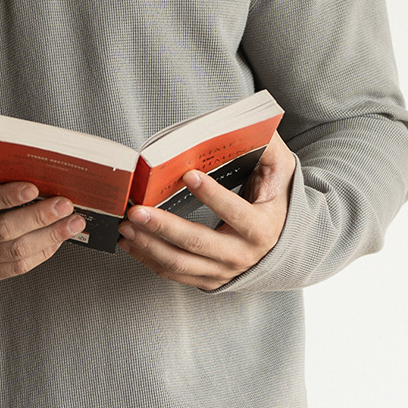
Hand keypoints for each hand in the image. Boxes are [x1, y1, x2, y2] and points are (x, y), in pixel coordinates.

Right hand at [0, 151, 85, 284]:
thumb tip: (13, 158)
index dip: (7, 197)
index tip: (34, 187)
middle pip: (1, 231)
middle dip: (38, 217)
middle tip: (66, 204)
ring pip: (14, 252)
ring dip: (49, 237)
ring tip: (74, 222)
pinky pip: (17, 267)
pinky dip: (42, 252)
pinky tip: (58, 237)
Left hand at [117, 132, 295, 289]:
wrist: (280, 240)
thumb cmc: (273, 198)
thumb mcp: (280, 170)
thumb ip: (268, 147)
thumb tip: (247, 126)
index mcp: (261, 228)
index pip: (235, 212)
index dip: (211, 195)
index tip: (188, 174)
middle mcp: (242, 255)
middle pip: (196, 243)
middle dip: (163, 226)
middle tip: (136, 210)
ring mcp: (223, 272)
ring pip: (179, 263)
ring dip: (148, 245)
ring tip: (127, 226)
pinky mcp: (207, 280)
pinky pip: (173, 272)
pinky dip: (148, 258)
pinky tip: (130, 241)